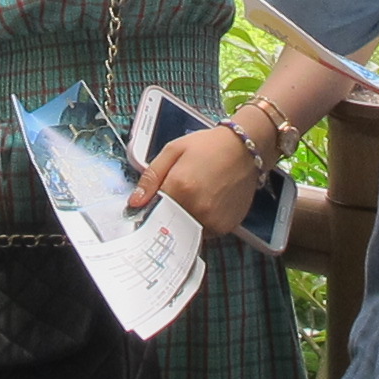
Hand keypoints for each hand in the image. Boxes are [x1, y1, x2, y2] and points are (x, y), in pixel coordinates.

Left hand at [131, 121, 263, 240]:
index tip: (152, 204)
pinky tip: (209, 202)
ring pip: (187, 231)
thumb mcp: (173, 151)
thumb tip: (134, 202)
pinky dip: (203, 222)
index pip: (154, 212)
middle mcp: (198, 208)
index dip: (151, 208)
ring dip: (186, 219)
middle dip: (168, 214)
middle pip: (170, 224)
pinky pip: (206, 232)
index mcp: (181, 188)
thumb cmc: (208, 146)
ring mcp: (214, 220)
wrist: (244, 148)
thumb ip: (151, 177)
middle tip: (178, 195)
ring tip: (196, 196)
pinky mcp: (227, 227)